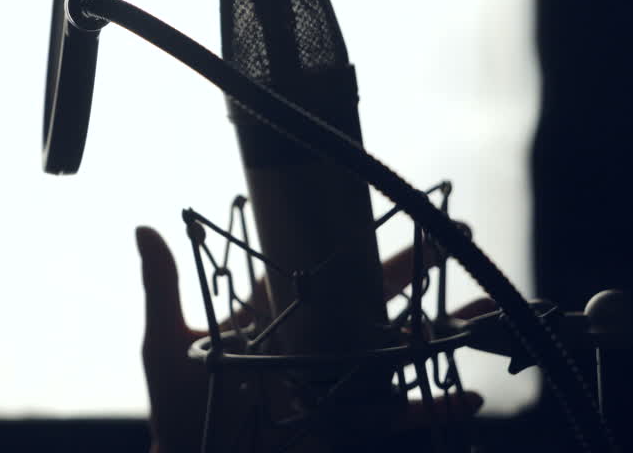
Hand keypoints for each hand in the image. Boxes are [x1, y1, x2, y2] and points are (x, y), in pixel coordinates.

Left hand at [136, 226, 492, 452]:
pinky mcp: (347, 423)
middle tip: (457, 234)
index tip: (390, 211)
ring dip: (444, 329)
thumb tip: (145, 225)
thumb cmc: (177, 409)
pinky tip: (467, 395)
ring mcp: (337, 382)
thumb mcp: (166, 343)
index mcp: (282, 316)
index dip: (362, 243)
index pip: (329, 269)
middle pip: (377, 299)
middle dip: (420, 269)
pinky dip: (433, 406)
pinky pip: (397, 413)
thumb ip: (163, 284)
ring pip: (398, 349)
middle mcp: (317, 344)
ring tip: (486, 307)